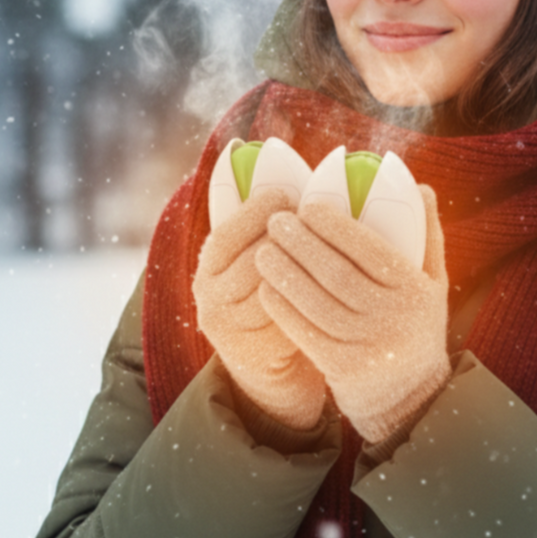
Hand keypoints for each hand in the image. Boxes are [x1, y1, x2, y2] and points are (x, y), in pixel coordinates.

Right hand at [192, 186, 326, 430]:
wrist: (266, 357)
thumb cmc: (272, 291)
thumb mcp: (258, 257)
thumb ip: (269, 229)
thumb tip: (298, 180)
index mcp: (210, 262)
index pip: (227, 234)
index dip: (256, 211)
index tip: (288, 194)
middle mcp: (209, 293)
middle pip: (250, 261)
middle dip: (285, 238)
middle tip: (314, 223)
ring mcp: (226, 324)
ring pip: (267, 289)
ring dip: (299, 268)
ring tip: (327, 251)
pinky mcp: (248, 350)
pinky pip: (280, 322)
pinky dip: (303, 303)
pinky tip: (326, 288)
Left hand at [256, 185, 450, 443]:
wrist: (412, 396)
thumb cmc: (417, 326)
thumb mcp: (433, 284)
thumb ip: (428, 237)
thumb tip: (423, 188)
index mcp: (414, 289)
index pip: (369, 249)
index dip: (334, 226)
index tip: (307, 205)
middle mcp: (392, 317)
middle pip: (336, 273)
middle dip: (300, 243)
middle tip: (276, 221)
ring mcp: (365, 344)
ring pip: (315, 301)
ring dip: (284, 272)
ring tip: (264, 249)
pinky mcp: (341, 367)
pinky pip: (304, 330)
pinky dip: (282, 307)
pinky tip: (267, 287)